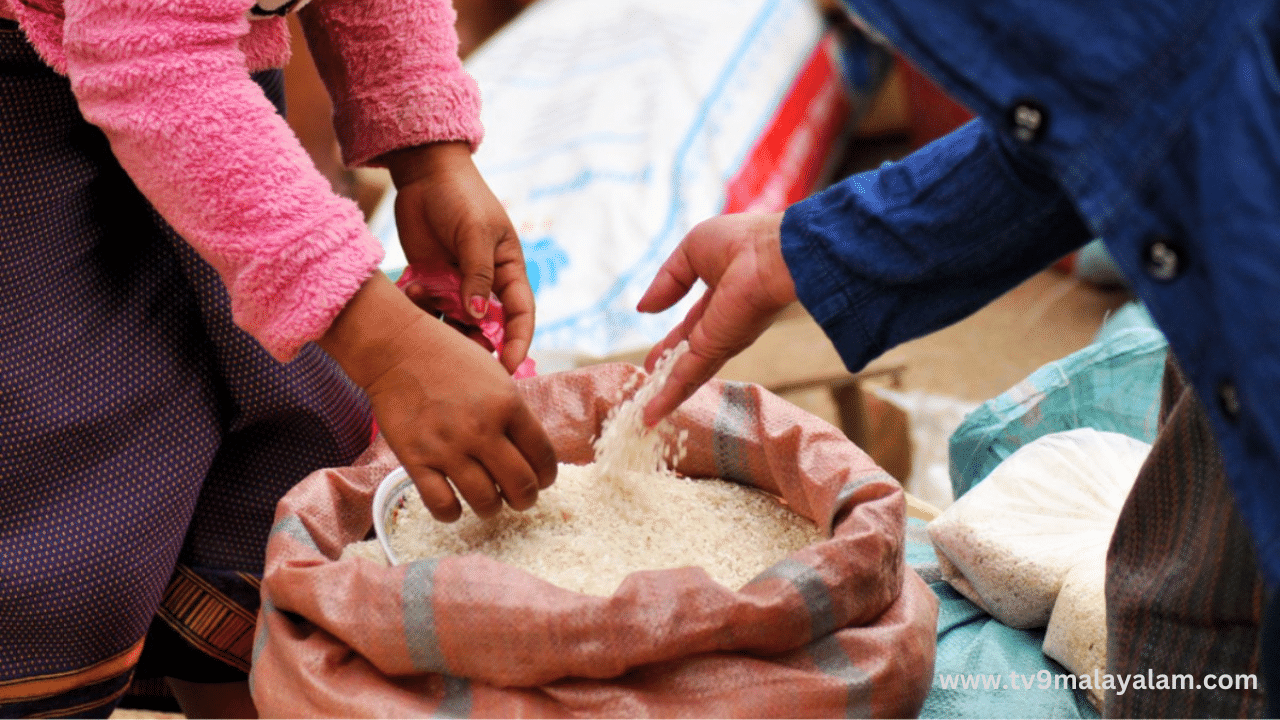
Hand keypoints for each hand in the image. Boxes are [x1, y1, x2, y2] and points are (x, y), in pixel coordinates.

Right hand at [319, 273, 556, 520]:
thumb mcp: (496, 376)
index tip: (542, 479)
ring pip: (486, 502)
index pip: (543, 456)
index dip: (547, 475)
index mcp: (508, 404)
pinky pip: (442, 505)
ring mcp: (448, 446)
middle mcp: (482, 428)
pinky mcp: (415, 459)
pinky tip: (455, 505)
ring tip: (489, 502)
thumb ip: (515, 413)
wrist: (398, 348)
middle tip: (520, 498)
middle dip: (526, 498)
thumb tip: (531, 452)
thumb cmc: (450, 359)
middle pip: (521, 485)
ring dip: (492, 508)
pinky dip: (452, 513)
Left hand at [380, 141, 533, 373]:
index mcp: (508, 272)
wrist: (424, 176)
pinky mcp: (432, 282)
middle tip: (459, 358)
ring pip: (455, 324)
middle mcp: (485, 285)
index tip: (508, 370)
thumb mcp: (475, 234)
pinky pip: (429, 310)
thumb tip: (479, 317)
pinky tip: (414, 291)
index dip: (517, 344)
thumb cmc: (461, 198)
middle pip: (487, 329)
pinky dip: (422, 309)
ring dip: (444, 329)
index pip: (520, 316)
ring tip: (429, 316)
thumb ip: (477, 276)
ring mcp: (457, 285)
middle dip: (475, 345)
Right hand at [636, 212, 796, 424]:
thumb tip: (644, 308)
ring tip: (647, 413)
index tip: (654, 359)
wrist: (773, 253)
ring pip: (688, 374)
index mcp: (720, 299)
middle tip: (648, 388)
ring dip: (666, 394)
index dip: (671, 344)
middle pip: (689, 357)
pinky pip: (687, 376)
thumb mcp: (691, 253)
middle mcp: (723, 326)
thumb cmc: (742, 242)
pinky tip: (652, 413)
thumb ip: (667, 282)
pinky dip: (669, 397)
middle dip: (667, 374)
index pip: (691, 328)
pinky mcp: (717, 350)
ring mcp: (721, 342)